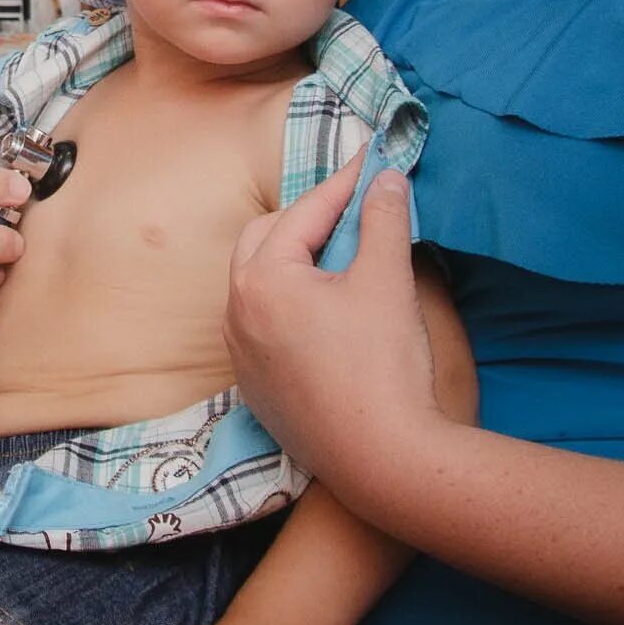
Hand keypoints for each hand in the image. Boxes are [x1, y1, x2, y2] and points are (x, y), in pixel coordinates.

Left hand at [225, 156, 446, 518]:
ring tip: (343, 257)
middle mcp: (235, 313)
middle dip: (309, 220)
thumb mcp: (389, 281)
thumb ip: (383, 220)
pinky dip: (291, 308)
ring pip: (260, 286)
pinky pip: (264, 329)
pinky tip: (330, 315)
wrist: (382, 462)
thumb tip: (385, 179)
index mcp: (261, 279)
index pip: (305, 212)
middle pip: (266, 241)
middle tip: (355, 210)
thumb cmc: (385, 366)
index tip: (374, 161)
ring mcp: (240, 356)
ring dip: (295, 264)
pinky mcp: (256, 390)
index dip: (346, 184)